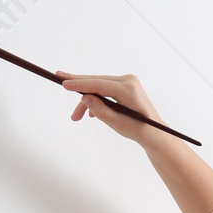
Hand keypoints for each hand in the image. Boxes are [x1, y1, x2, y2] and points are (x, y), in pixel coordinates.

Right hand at [55, 71, 169, 145]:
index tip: (63, 82)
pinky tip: (90, 112)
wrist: (153, 131)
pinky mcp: (125, 85)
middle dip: (80, 92)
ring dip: (87, 100)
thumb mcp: (117, 123)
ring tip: (77, 117)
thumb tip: (85, 98)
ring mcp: (127, 82)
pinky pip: (104, 88)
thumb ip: (100, 111)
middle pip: (96, 82)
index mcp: (128, 89)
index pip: (98, 83)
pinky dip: (96, 99)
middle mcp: (128, 81)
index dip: (79, 83)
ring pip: (98, 86)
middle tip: (59, 82)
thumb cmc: (138, 129)